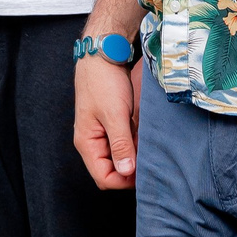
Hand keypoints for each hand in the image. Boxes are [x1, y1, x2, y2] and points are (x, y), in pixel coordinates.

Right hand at [73, 58, 141, 189]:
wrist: (103, 55)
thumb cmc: (104, 82)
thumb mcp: (115, 115)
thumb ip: (120, 144)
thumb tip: (126, 171)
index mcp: (87, 143)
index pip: (103, 177)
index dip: (124, 181)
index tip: (144, 173)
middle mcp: (91, 142)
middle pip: (110, 171)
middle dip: (130, 171)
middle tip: (149, 162)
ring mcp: (100, 133)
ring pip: (118, 158)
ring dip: (133, 157)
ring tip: (149, 149)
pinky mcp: (110, 124)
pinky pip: (122, 144)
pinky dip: (134, 145)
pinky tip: (145, 138)